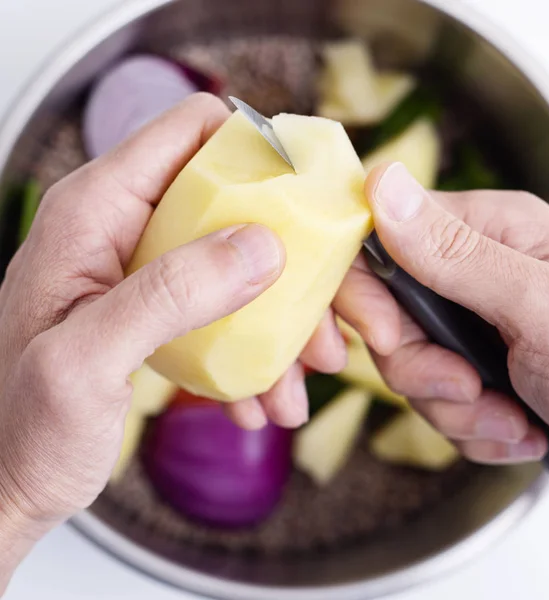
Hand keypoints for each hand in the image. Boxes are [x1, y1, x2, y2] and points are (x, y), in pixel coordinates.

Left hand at [0, 93, 340, 586]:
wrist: (6, 478)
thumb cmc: (22, 425)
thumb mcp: (88, 361)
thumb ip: (171, 294)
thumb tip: (260, 246)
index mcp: (97, 209)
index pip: (193, 132)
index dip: (257, 152)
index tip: (307, 202)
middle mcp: (126, 225)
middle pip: (235, 203)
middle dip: (289, 262)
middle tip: (321, 327)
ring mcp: (147, 266)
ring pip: (241, 262)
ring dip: (279, 321)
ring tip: (294, 384)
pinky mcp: (162, 305)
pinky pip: (227, 306)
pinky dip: (254, 350)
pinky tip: (258, 396)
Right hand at [337, 161, 548, 479]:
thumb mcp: (542, 309)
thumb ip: (456, 254)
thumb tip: (382, 184)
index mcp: (487, 231)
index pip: (381, 241)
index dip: (366, 294)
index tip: (389, 339)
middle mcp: (471, 270)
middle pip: (386, 315)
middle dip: (420, 368)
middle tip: (470, 388)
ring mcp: (469, 321)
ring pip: (406, 366)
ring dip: (454, 407)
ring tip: (513, 420)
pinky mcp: (472, 364)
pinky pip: (433, 399)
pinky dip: (470, 426)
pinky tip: (519, 429)